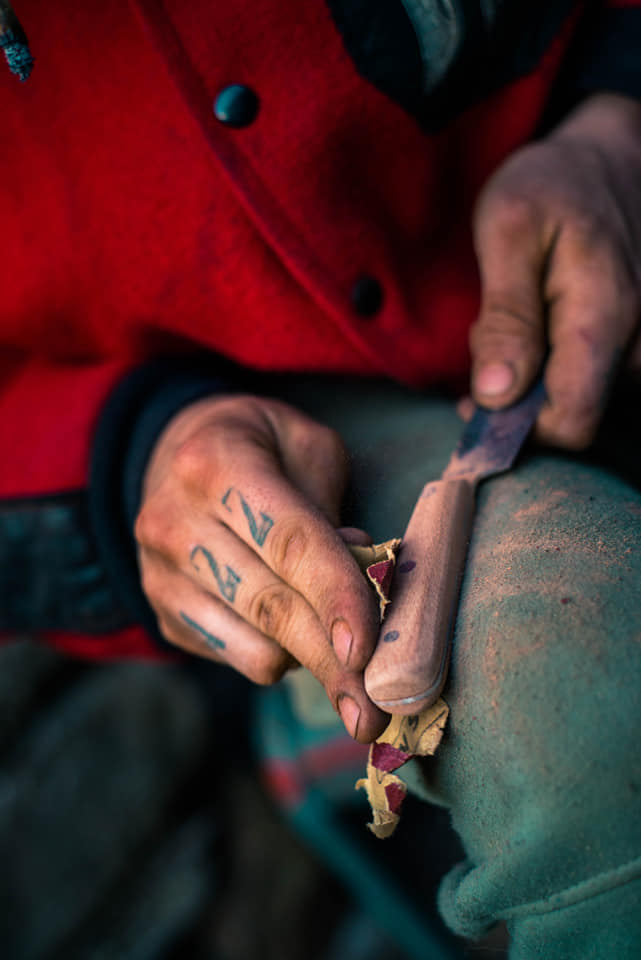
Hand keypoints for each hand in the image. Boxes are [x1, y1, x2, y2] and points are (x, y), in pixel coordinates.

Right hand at [135, 393, 386, 742]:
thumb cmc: (262, 449)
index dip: (335, 597)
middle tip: (377, 712)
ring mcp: (159, 574)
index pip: (288, 541)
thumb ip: (332, 512)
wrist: (176, 453)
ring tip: (340, 639)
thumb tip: (363, 584)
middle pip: (270, 606)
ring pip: (253, 648)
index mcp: (216, 464)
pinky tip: (290, 623)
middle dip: (332, 662)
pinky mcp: (163, 613)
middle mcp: (174, 522)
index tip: (368, 651)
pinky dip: (277, 654)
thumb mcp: (308, 448)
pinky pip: (236, 658)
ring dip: (311, 658)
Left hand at [470, 93, 640, 448]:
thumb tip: (497, 397)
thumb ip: (506, 318)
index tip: (476, 406)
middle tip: (492, 338)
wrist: (608, 156)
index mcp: (606, 315)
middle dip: (523, 396)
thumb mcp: (509, 233)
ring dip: (540, 377)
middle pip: (578, 413)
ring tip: (521, 318)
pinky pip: (599, 379)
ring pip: (587, 398)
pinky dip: (559, 365)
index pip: (574, 420)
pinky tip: (543, 326)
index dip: (520, 431)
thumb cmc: (552, 186)